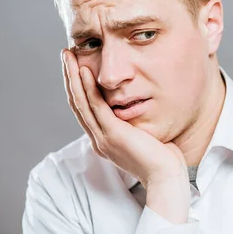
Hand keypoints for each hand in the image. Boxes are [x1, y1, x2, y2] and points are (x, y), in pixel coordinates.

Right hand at [61, 49, 189, 222]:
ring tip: (68, 56)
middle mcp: (98, 139)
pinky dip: (88, 88)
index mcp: (104, 139)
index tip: (75, 66)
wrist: (167, 177)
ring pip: (81, 102)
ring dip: (72, 77)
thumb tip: (138, 106)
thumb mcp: (144, 135)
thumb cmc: (163, 158)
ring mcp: (103, 138)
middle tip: (65, 55)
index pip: (84, 109)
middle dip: (69, 77)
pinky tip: (84, 71)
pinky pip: (96, 107)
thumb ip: (135, 122)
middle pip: (77, 103)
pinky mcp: (112, 135)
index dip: (77, 86)